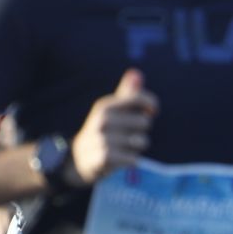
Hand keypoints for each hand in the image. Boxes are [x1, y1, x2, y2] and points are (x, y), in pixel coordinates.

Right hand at [68, 69, 158, 186]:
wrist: (79, 158)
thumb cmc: (103, 131)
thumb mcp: (110, 111)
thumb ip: (126, 93)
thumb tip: (136, 72)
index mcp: (106, 105)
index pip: (138, 98)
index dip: (151, 104)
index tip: (153, 111)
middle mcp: (103, 119)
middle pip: (144, 122)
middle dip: (141, 131)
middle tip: (127, 135)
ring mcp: (103, 138)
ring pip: (141, 142)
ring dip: (136, 148)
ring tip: (122, 148)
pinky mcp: (105, 157)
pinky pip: (134, 158)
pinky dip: (131, 161)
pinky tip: (120, 159)